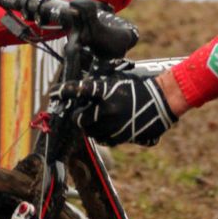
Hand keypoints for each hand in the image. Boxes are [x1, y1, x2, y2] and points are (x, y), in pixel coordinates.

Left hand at [61, 71, 177, 146]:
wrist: (164, 100)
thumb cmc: (141, 85)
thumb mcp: (118, 79)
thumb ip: (100, 85)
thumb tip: (82, 90)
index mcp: (105, 91)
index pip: (78, 90)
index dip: (64, 91)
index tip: (53, 93)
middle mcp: (107, 109)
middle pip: (79, 118)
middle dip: (78, 116)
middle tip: (81, 113)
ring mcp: (114, 125)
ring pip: (90, 131)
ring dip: (90, 126)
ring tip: (98, 120)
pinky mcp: (121, 137)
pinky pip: (104, 139)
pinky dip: (103, 135)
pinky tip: (108, 127)